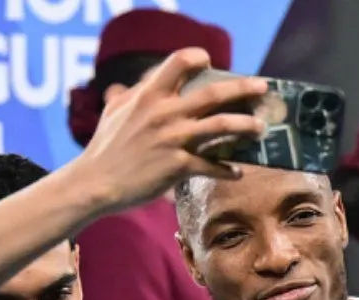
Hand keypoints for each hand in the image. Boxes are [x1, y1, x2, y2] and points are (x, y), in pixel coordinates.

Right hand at [72, 49, 266, 212]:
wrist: (95, 183)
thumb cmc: (104, 147)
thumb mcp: (114, 111)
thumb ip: (130, 94)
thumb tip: (133, 84)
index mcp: (149, 95)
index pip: (179, 62)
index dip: (197, 58)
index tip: (209, 62)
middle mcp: (164, 113)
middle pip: (213, 93)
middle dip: (243, 88)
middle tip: (263, 87)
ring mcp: (173, 139)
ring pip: (221, 126)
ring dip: (245, 125)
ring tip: (260, 128)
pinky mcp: (177, 166)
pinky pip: (211, 165)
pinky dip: (227, 169)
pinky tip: (238, 172)